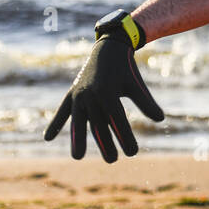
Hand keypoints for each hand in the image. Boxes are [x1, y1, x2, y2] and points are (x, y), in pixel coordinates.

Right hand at [44, 30, 164, 161]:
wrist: (109, 47)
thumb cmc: (126, 69)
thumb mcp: (136, 84)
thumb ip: (146, 102)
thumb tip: (161, 119)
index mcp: (108, 92)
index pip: (117, 120)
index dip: (125, 136)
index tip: (133, 152)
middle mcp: (91, 94)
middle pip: (98, 124)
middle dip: (105, 143)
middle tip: (112, 160)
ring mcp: (79, 94)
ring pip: (79, 121)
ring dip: (78, 139)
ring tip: (78, 157)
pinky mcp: (72, 93)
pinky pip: (62, 111)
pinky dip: (55, 123)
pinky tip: (47, 138)